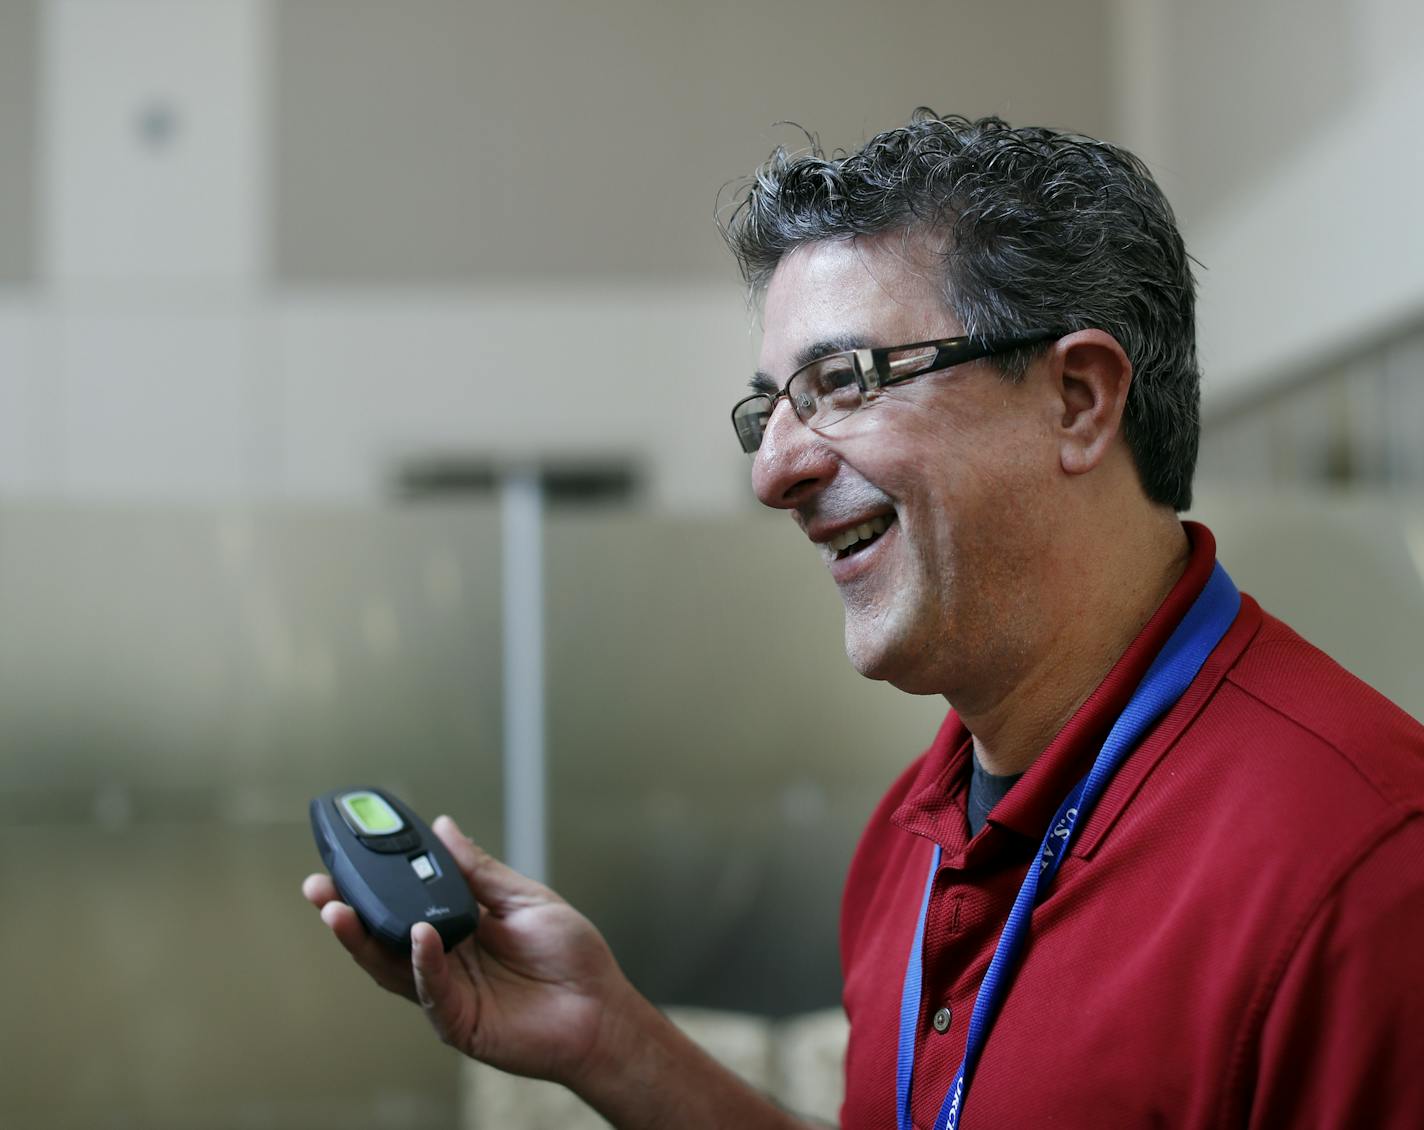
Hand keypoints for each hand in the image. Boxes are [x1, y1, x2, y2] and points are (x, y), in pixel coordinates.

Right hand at [302, 815, 631, 1085]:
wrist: (604, 1012)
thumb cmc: (572, 959)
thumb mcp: (526, 898)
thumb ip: (480, 871)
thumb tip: (443, 829)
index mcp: (459, 928)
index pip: (406, 903)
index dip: (375, 883)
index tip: (346, 854)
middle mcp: (445, 960)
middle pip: (385, 936)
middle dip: (347, 912)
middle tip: (319, 887)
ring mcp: (448, 993)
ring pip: (393, 967)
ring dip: (364, 939)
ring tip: (339, 910)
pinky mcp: (459, 1022)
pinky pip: (432, 991)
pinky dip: (423, 964)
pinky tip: (419, 937)